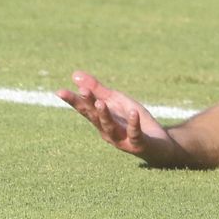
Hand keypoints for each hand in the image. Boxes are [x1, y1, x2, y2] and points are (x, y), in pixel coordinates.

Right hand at [58, 70, 181, 164]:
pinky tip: (133, 113)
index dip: (73, 100)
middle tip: (82, 92)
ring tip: (101, 103)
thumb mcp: (116, 102)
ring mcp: (121, 139)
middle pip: (94, 117)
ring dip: (105, 115)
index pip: (84, 109)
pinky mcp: (138, 143)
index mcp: (101, 119)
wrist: (158, 142)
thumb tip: (74, 74)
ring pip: (110, 127)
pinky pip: (134, 133)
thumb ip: (97, 90)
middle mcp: (107, 131)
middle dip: (88, 105)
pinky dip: (133, 124)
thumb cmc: (133, 120)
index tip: (60, 91)